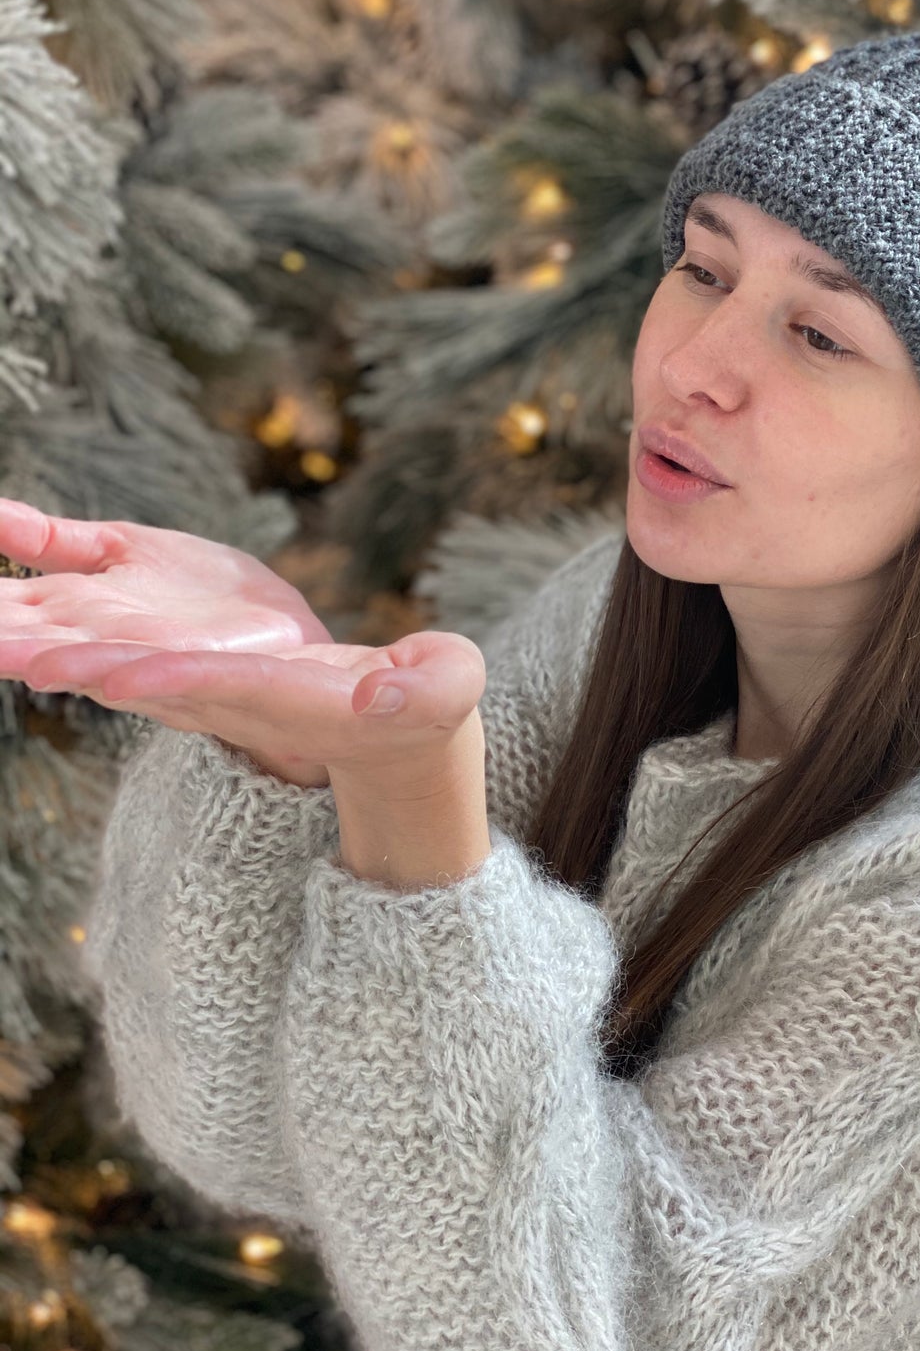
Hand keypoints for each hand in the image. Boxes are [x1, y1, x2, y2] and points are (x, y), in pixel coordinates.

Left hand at [0, 499, 487, 790]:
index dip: (170, 677)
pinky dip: (74, 640)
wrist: (391, 737)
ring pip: (121, 665)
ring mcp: (209, 690)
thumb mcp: (444, 692)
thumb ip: (432, 686)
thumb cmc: (429, 710)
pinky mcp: (198, 673)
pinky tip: (30, 612)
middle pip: (146, 680)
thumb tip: (386, 694)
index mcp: (293, 702)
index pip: (223, 687)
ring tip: (1, 638)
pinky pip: (126, 651)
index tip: (116, 670)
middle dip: (83, 668)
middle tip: (20, 653)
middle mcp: (234, 701)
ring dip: (56, 654)